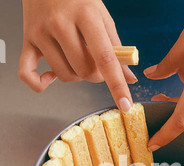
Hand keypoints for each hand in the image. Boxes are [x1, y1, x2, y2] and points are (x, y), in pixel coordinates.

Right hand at [18, 0, 135, 111]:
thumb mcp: (102, 16)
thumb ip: (116, 49)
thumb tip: (129, 78)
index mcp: (85, 15)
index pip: (105, 58)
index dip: (117, 85)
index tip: (125, 104)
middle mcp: (60, 23)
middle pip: (84, 71)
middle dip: (96, 76)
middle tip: (95, 65)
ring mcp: (41, 32)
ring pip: (64, 75)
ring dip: (75, 77)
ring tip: (76, 62)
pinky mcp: (27, 40)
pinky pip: (27, 73)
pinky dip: (39, 83)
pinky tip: (50, 77)